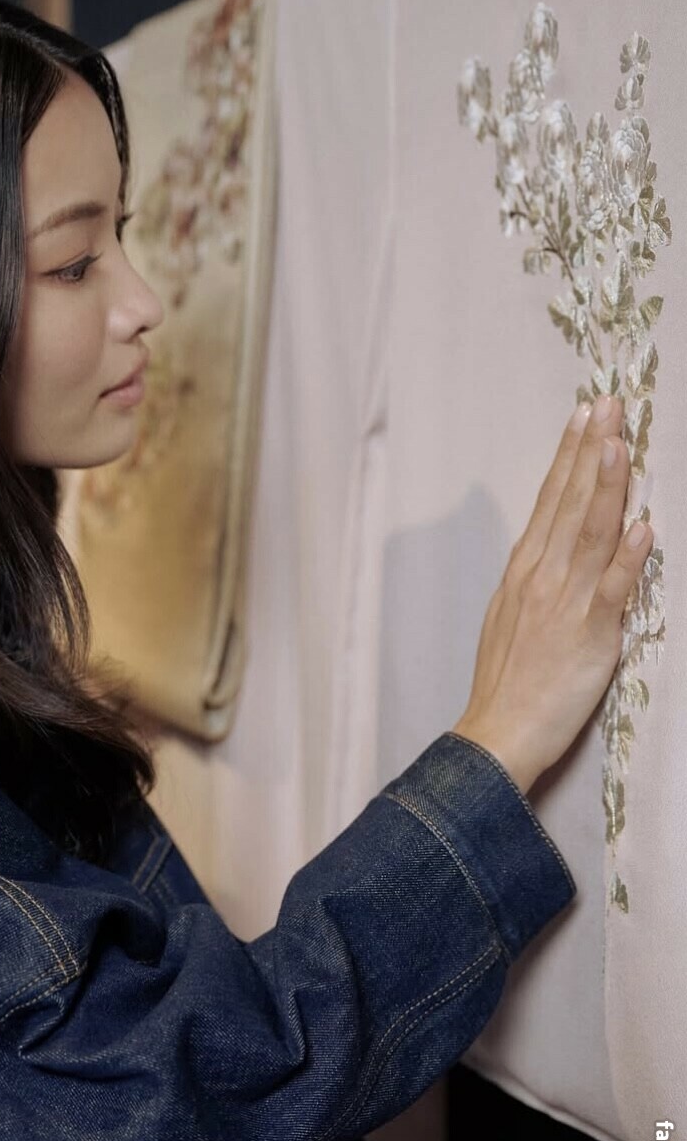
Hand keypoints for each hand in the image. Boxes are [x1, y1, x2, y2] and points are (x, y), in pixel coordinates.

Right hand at [451, 393, 653, 795]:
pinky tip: (643, 527)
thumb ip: (534, 578)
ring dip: (605, 486)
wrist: (497, 734)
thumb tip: (551, 545)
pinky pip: (611, 590)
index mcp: (523, 572)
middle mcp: (541, 577)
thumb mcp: (509, 617)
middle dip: (589, 451)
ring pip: (589, 533)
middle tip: (606, 405)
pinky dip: (627, 558)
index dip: (569, 457)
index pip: (549, 501)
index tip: (583, 418)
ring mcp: (564, 604)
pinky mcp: (587, 635)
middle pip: (569, 504)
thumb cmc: (505, 683)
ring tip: (618, 443)